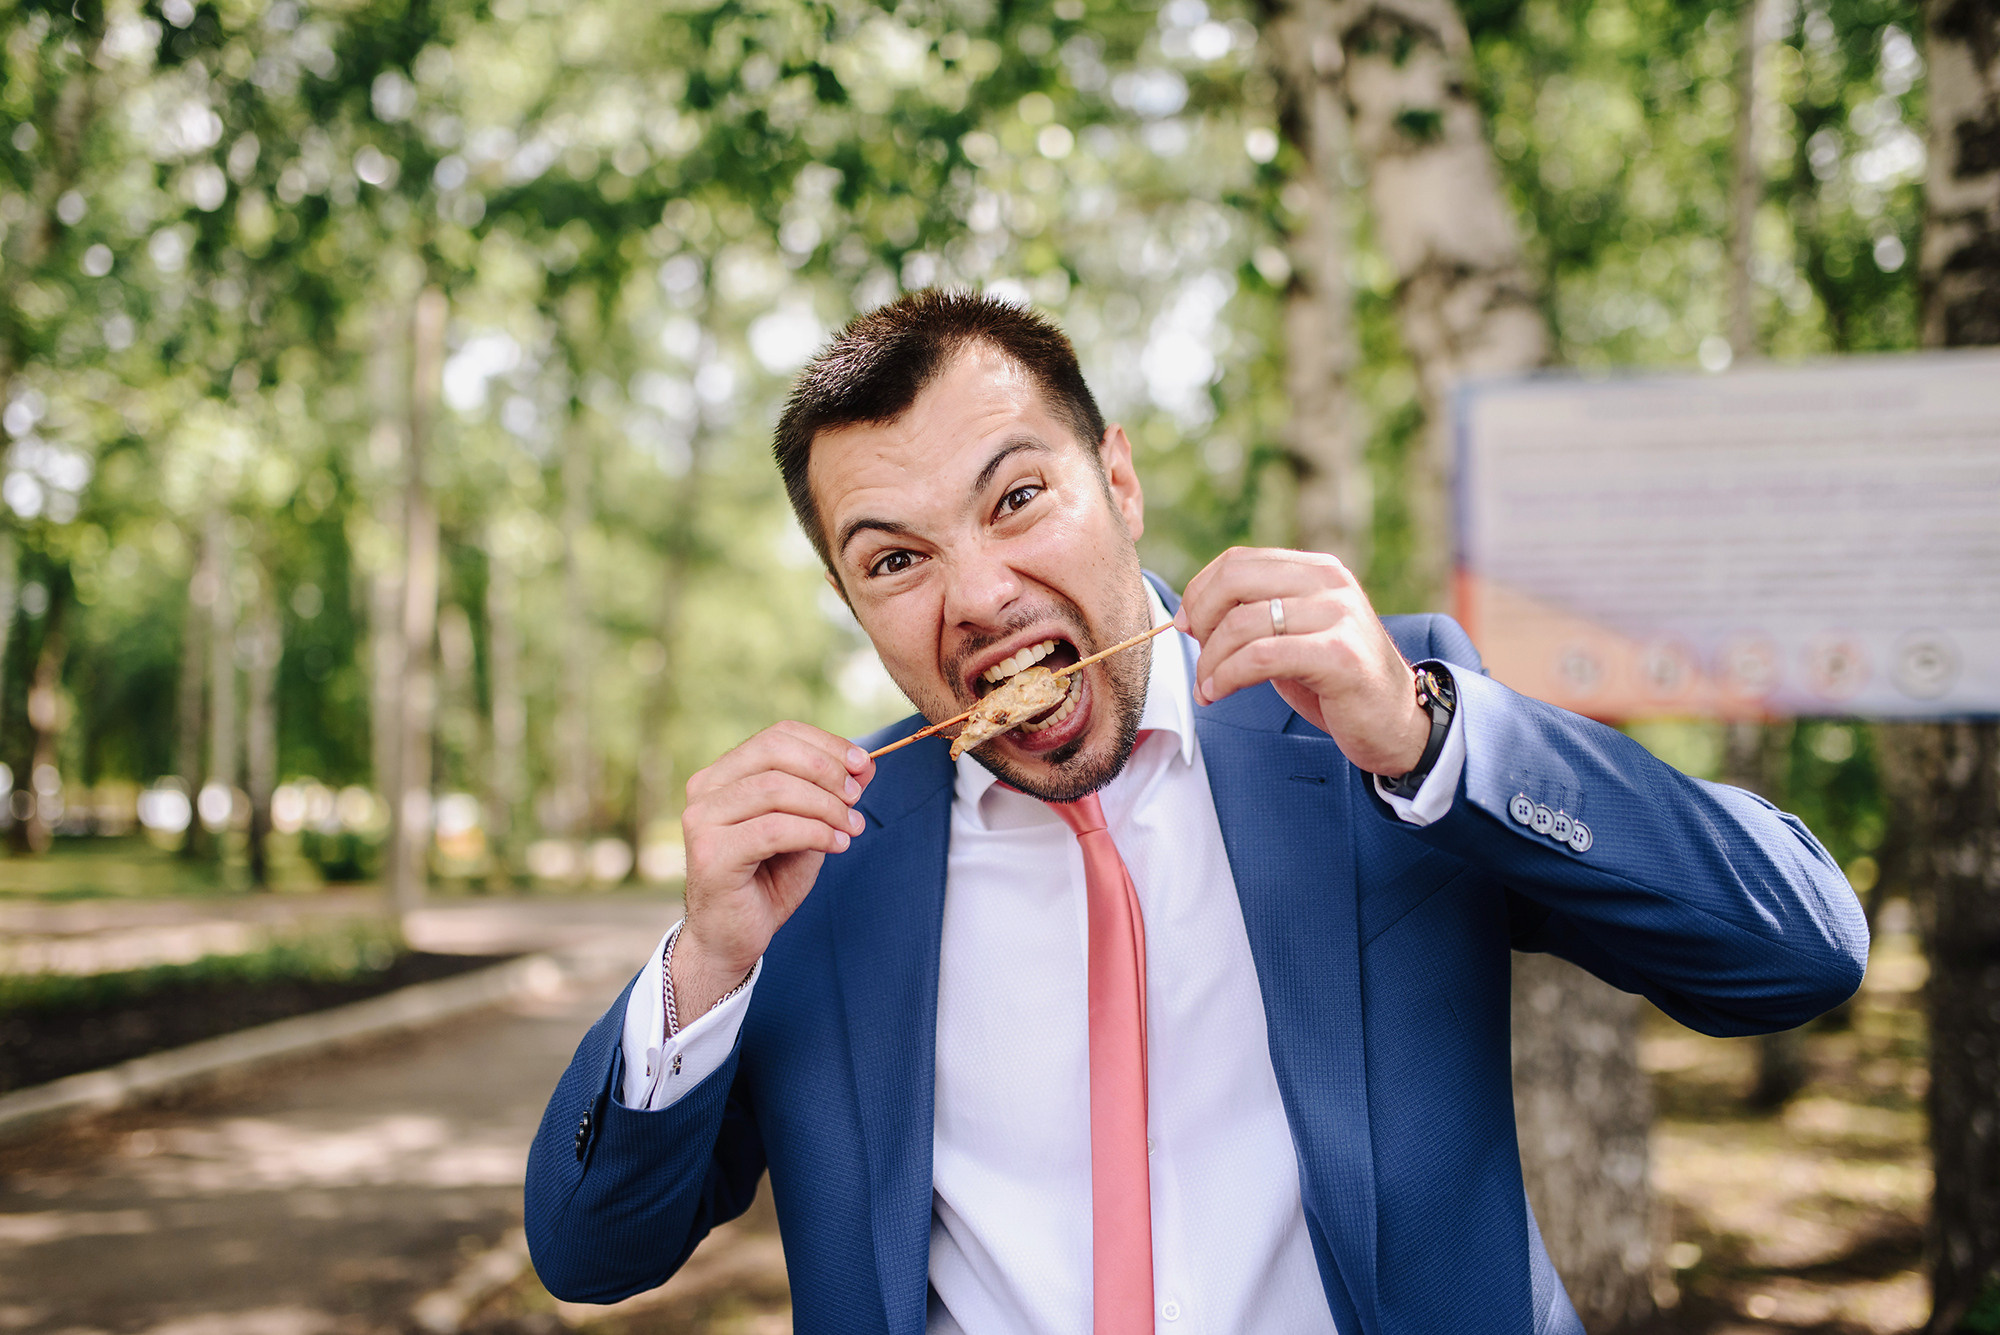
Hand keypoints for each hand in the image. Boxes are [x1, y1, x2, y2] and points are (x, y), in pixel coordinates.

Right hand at [674, 721, 874, 1016]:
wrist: (732, 938)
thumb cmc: (767, 881)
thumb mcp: (809, 827)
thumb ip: (831, 794)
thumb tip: (867, 761)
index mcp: (724, 774)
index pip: (777, 735)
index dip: (824, 744)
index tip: (861, 764)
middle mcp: (705, 789)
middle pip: (774, 752)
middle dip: (826, 770)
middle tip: (857, 797)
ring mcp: (702, 820)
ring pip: (775, 790)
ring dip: (825, 806)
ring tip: (850, 828)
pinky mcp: (709, 853)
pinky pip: (773, 829)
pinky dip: (814, 832)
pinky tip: (836, 845)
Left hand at [1175, 547, 1429, 776]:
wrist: (1396, 721)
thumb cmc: (1337, 680)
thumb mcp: (1294, 634)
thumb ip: (1255, 614)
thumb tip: (1190, 615)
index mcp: (1316, 570)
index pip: (1238, 561)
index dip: (1199, 592)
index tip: (1186, 625)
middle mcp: (1329, 583)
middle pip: (1235, 581)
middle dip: (1200, 619)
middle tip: (1197, 653)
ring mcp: (1338, 616)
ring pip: (1242, 624)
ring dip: (1211, 661)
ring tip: (1207, 687)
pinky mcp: (1339, 655)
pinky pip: (1260, 658)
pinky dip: (1227, 676)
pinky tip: (1219, 692)